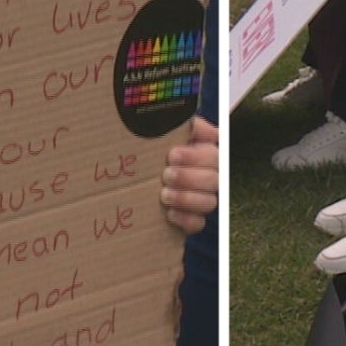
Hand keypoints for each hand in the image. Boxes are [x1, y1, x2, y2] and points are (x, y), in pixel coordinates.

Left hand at [161, 117, 218, 234]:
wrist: (131, 183)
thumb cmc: (152, 153)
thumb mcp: (160, 134)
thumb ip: (175, 124)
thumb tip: (188, 122)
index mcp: (204, 151)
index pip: (215, 151)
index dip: (197, 154)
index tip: (172, 154)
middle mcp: (209, 175)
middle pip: (214, 178)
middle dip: (189, 177)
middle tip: (166, 174)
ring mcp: (203, 199)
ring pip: (209, 202)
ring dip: (186, 198)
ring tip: (164, 194)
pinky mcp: (194, 220)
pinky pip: (199, 223)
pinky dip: (185, 219)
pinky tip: (169, 214)